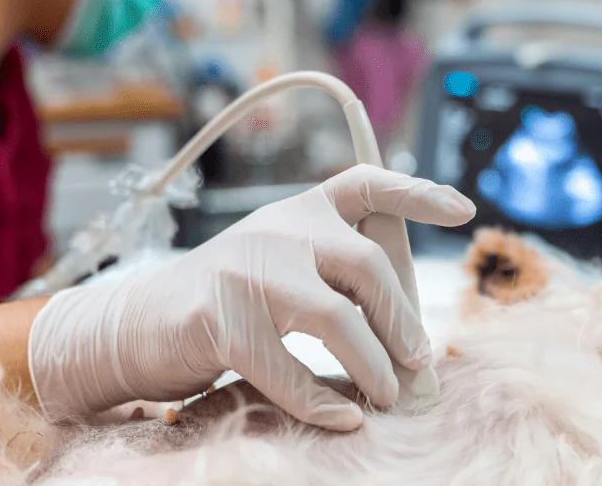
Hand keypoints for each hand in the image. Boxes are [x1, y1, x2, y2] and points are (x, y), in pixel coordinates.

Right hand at [28, 165, 475, 430]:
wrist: (137, 325)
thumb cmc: (225, 302)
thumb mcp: (280, 265)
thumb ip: (331, 275)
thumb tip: (403, 334)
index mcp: (298, 211)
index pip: (366, 183)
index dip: (418, 193)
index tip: (464, 209)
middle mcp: (276, 230)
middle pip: (365, 263)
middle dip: (402, 318)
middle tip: (420, 359)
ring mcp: (247, 273)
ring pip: (335, 318)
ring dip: (373, 364)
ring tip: (389, 395)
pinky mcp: (222, 322)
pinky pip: (290, 371)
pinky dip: (322, 403)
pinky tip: (344, 418)